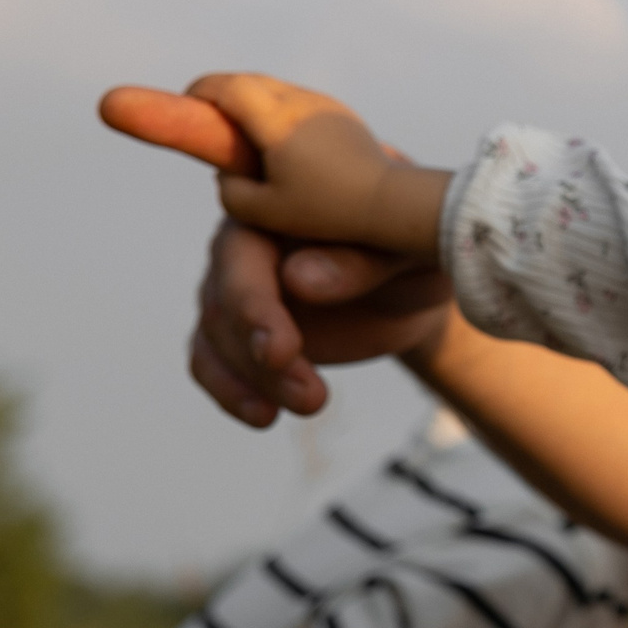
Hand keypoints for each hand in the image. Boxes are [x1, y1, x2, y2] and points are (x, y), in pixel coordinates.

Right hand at [100, 73, 449, 254]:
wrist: (395, 204)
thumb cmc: (327, 210)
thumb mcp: (261, 209)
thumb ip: (231, 190)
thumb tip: (230, 174)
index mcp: (276, 117)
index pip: (225, 87)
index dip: (197, 94)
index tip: (182, 106)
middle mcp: (302, 102)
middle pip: (248, 83)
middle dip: (220, 95)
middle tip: (197, 111)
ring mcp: (326, 107)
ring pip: (275, 92)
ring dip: (250, 104)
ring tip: (233, 130)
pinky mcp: (342, 120)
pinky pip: (297, 106)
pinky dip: (275, 115)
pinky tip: (274, 144)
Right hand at [192, 218, 454, 425]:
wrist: (413, 280)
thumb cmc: (410, 248)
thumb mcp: (405, 251)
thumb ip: (360, 260)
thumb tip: (298, 278)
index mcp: (273, 210)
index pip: (243, 256)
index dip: (255, 307)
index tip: (280, 351)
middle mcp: (240, 246)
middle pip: (224, 304)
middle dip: (260, 356)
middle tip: (309, 396)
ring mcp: (235, 290)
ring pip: (217, 339)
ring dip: (254, 381)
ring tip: (309, 404)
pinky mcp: (240, 330)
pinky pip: (214, 362)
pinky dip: (231, 391)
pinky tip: (263, 416)